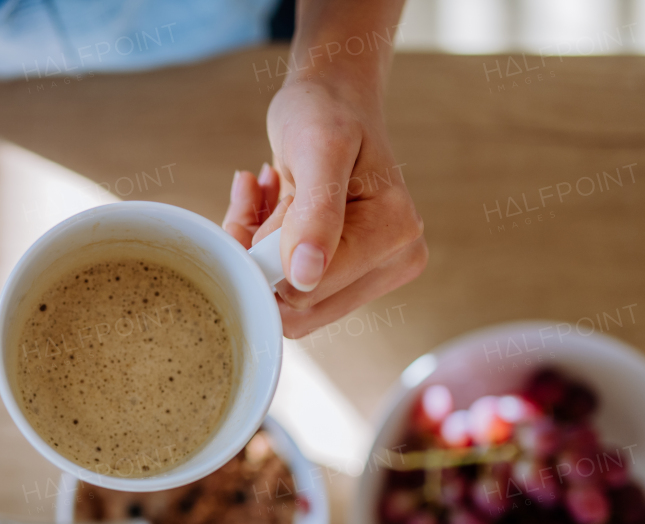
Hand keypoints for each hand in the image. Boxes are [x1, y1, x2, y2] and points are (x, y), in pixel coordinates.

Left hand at [221, 76, 426, 338]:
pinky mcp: (349, 272)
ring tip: (261, 196)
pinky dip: (263, 246)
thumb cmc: (326, 111)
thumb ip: (315, 212)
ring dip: (257, 248)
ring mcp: (373, 271)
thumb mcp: (319, 149)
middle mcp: (394, 262)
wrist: (333, 96)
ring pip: (287, 299)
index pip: (307, 291)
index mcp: (395, 238)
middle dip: (257, 256)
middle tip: (249, 201)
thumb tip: (305, 276)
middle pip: (298, 306)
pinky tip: (268, 201)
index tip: (249, 209)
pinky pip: (288, 286)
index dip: (262, 261)